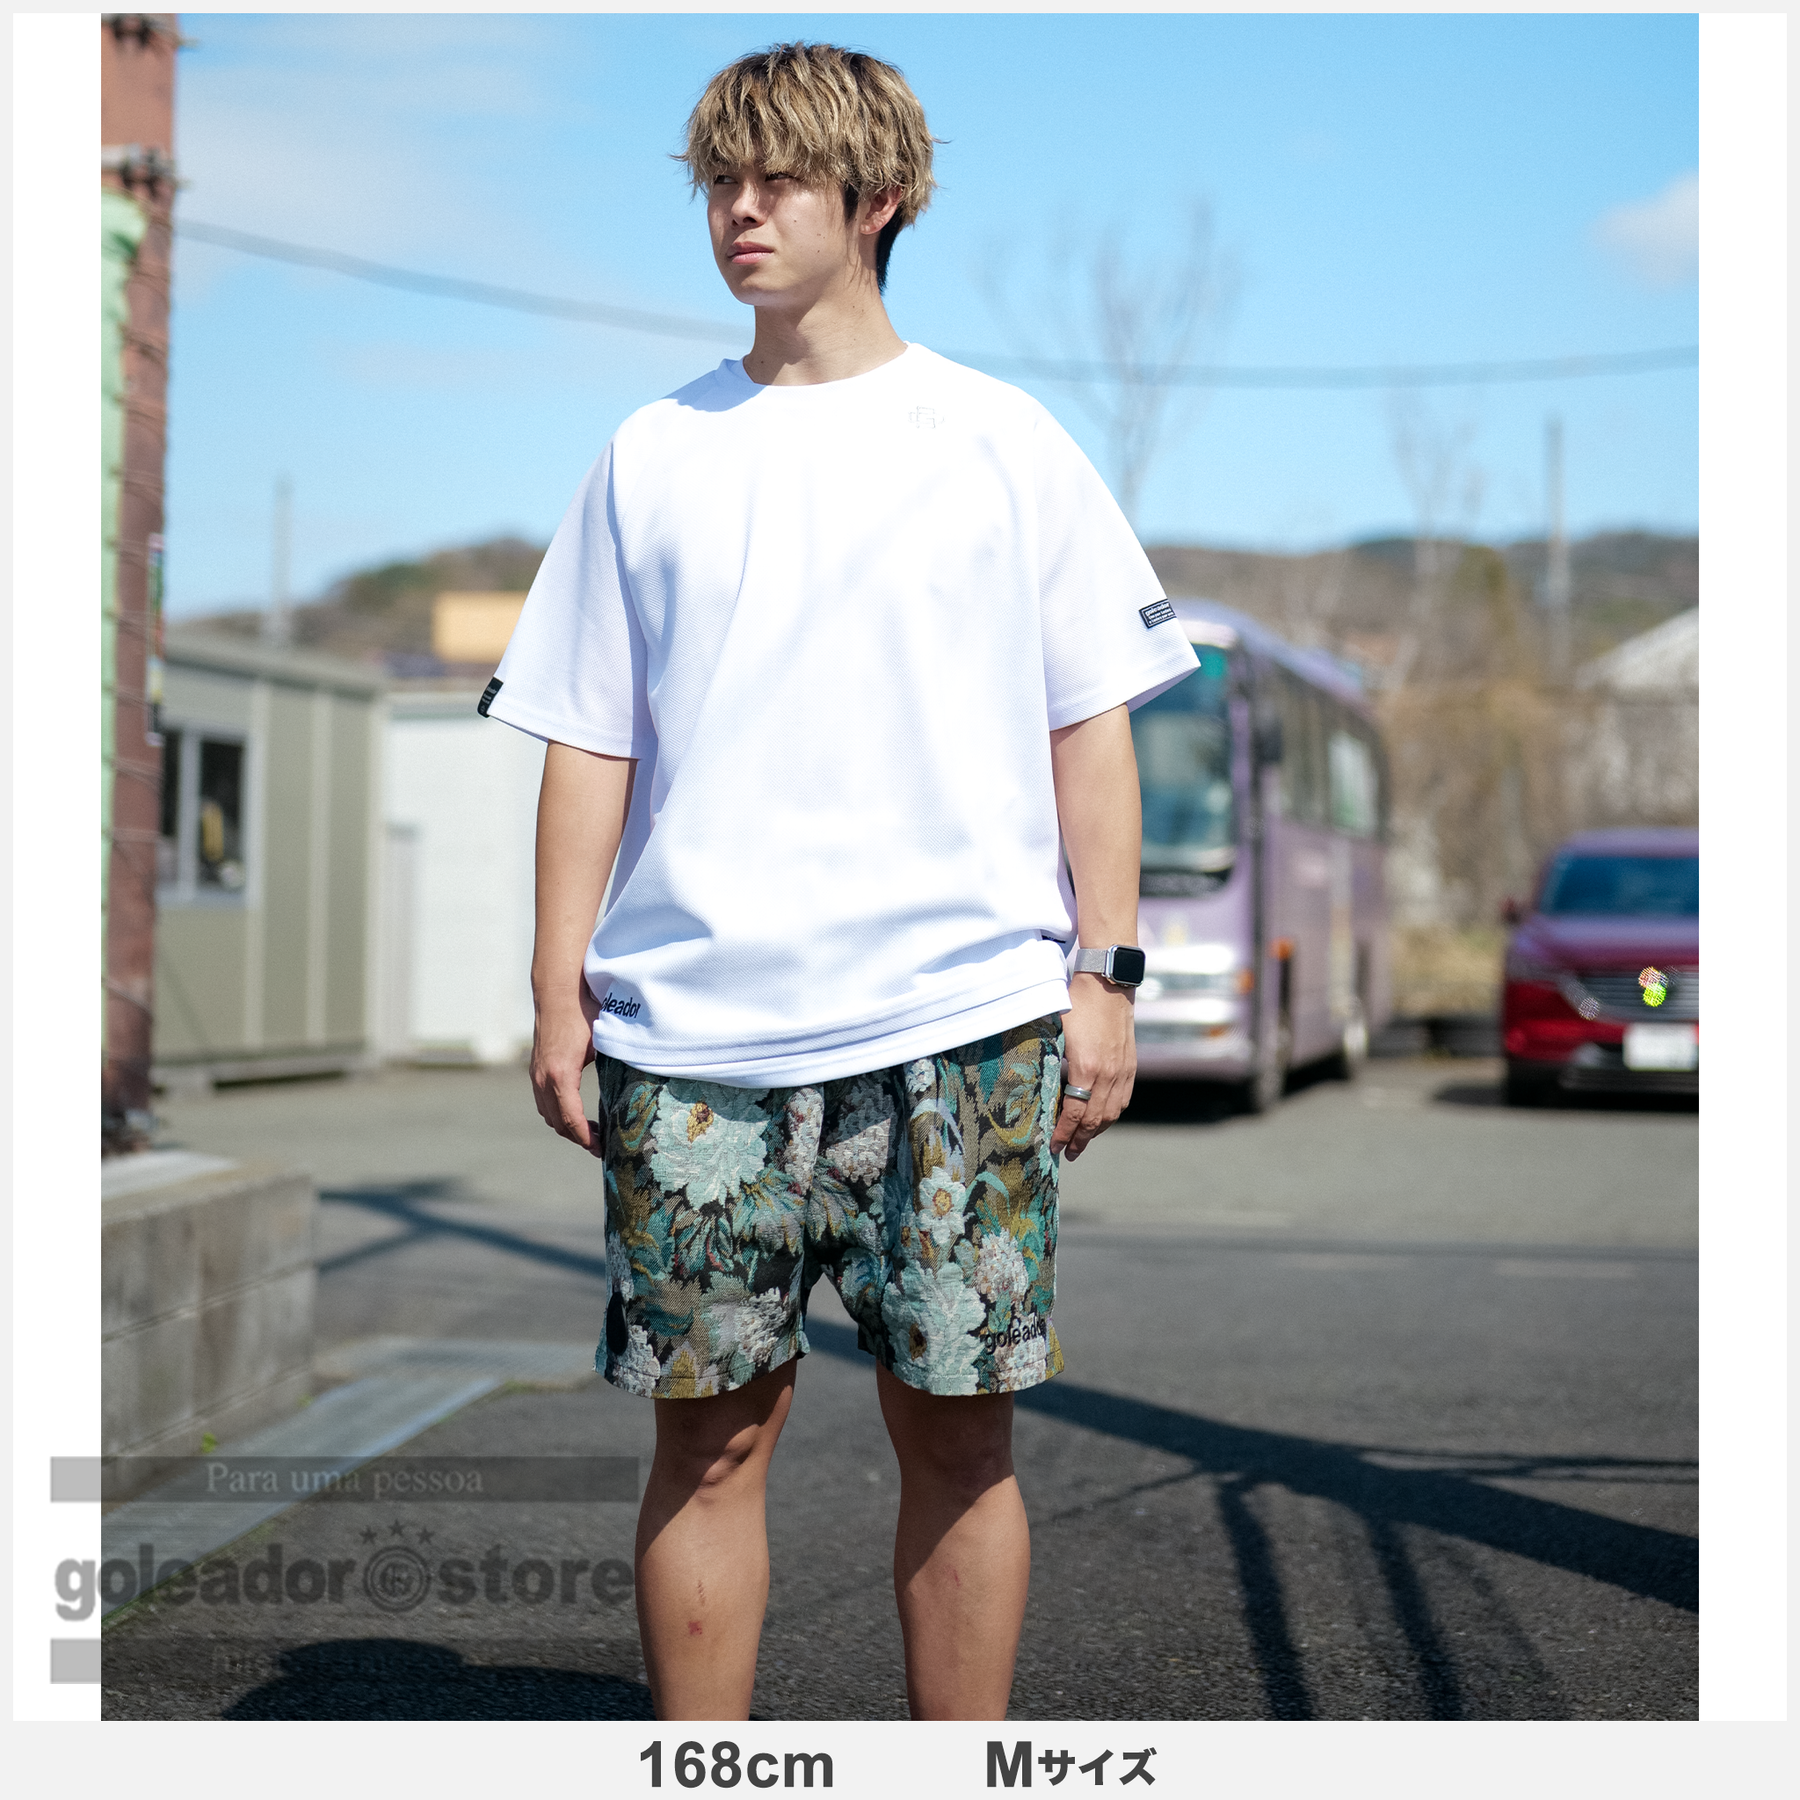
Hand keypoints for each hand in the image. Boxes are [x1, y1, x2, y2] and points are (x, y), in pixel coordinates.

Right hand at [530, 981, 604, 1156]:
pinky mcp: (535, 1069)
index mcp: (561, 1075)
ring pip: (547, 1113)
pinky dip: (557, 1113)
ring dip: (566, 1126)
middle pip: (557, 1122)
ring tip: (591, 1132)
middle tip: (600, 1146)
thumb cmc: (584, 1012)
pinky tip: (575, 1112)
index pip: (571, 1119)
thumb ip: (614, 1065)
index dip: (585, 1138)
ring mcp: (535, 1074)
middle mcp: (543, 1078)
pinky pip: (542, 1101)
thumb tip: (634, 1089)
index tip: (600, 1149)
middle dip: (578, 1138)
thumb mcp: (603, 1041)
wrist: (558, 991)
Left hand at [1052, 972, 1136, 1160]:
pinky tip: (1102, 1119)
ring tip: (1083, 1141)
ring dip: (1097, 1131)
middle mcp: (1108, 1074)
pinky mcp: (1130, 1065)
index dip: (1064, 1133)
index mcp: (1086, 1067)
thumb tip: (1042, 1088)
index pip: (1074, 1113)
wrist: (1107, 982)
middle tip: (1068, 1154)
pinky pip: (1123, 1099)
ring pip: (1112, 1112)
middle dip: (1080, 1140)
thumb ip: (1053, 1063)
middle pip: (1095, 1119)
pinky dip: (1112, 1114)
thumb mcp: (1057, 1033)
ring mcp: (1123, 1070)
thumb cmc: (1076, 1004)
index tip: (1053, 1146)